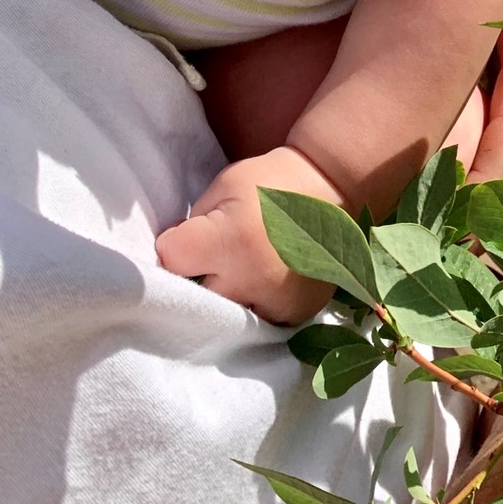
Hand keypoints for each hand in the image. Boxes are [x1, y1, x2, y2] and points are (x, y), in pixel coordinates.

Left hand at [156, 144, 345, 324]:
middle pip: (194, 298)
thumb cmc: (271, 181)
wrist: (331, 187)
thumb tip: (173, 257)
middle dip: (196, 280)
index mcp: (231, 241)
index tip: (190, 237)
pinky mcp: (296, 315)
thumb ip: (194, 223)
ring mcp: (277, 303)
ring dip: (224, 299)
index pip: (171, 261)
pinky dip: (253, 307)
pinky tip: (263, 281)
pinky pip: (257, 322)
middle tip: (213, 259)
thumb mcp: (224, 185)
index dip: (175, 246)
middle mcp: (253, 280)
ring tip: (239, 271)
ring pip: (225, 319)